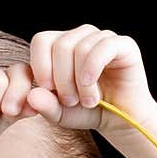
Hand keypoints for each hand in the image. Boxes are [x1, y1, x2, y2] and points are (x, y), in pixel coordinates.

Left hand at [24, 26, 156, 138]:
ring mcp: (103, 38)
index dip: (40, 66)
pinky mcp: (124, 45)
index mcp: (62, 46)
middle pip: (60, 45)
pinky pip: (103, 48)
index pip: (42, 40)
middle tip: (70, 102)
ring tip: (88, 102)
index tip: (49, 91)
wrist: (121, 121)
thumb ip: (45, 106)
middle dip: (62, 79)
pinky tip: (93, 91)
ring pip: (80, 48)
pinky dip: (93, 70)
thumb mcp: (61, 114)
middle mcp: (82, 36)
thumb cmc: (88, 113)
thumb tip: (32, 95)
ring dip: (80, 82)